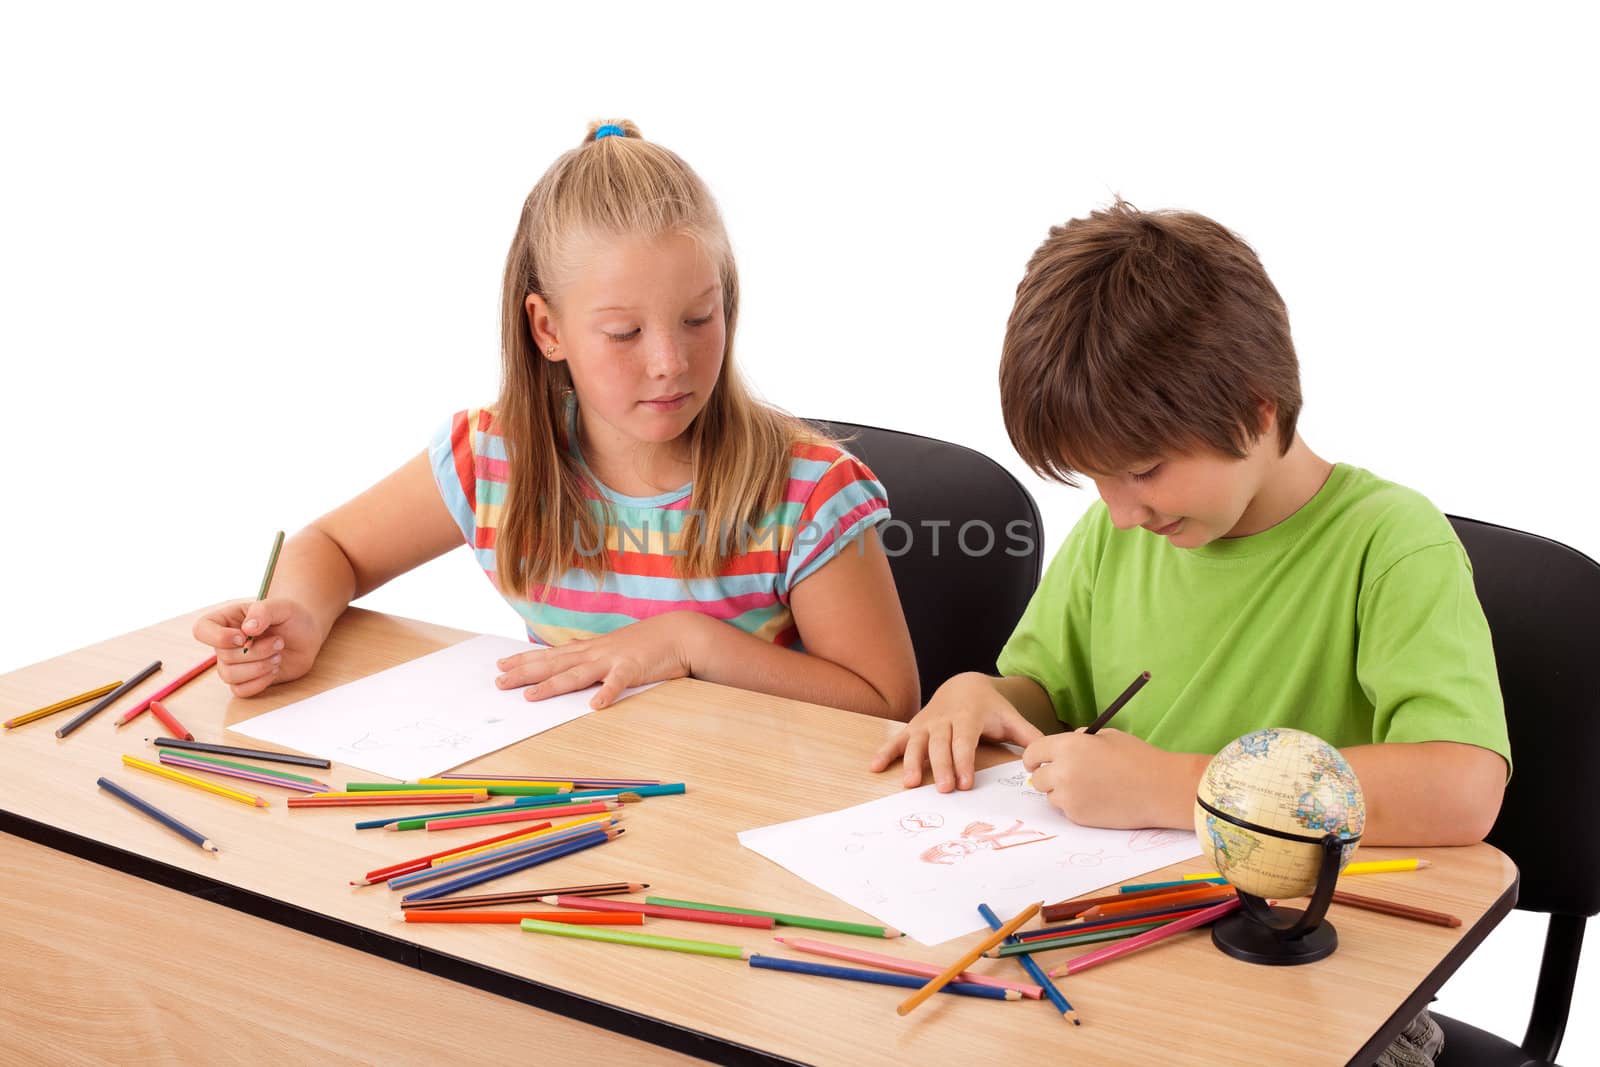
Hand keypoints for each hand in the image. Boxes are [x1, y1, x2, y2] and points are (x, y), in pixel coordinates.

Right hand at [192, 598, 324, 696]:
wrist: (306, 636)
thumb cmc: (291, 618)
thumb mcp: (282, 606)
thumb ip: (263, 611)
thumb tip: (248, 629)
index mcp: (226, 620)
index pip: (201, 630)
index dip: (218, 637)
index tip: (244, 636)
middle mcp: (225, 644)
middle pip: (223, 656)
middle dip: (256, 651)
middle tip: (279, 642)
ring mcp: (234, 663)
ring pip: (229, 675)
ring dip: (258, 668)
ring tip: (278, 656)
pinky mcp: (246, 680)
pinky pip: (240, 690)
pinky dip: (259, 682)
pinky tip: (274, 670)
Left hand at [494, 612, 702, 708]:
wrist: (679, 633)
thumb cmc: (646, 645)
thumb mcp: (614, 650)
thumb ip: (593, 659)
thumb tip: (572, 668)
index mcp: (590, 650)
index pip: (550, 654)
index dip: (524, 659)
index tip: (501, 664)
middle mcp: (596, 653)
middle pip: (554, 664)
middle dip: (525, 673)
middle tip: (499, 682)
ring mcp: (613, 660)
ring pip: (577, 674)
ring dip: (553, 685)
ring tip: (532, 696)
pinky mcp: (634, 669)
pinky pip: (618, 683)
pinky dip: (607, 693)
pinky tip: (595, 706)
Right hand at [869, 673, 1044, 791]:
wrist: (964, 684)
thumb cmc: (990, 708)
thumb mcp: (1010, 717)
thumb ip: (1028, 735)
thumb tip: (1049, 752)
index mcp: (969, 717)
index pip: (965, 741)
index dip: (964, 761)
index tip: (965, 783)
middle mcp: (944, 719)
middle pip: (940, 744)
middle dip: (940, 767)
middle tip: (944, 789)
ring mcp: (926, 723)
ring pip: (917, 742)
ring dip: (911, 762)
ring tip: (909, 784)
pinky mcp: (914, 727)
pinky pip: (897, 740)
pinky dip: (886, 752)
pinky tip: (875, 768)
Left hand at [1023, 728, 1196, 827]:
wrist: (1159, 788)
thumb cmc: (1138, 758)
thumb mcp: (1106, 736)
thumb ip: (1079, 740)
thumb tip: (1064, 746)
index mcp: (1067, 746)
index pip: (1033, 753)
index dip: (1033, 758)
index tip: (1036, 762)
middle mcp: (1063, 772)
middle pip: (1038, 778)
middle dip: (1048, 776)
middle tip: (1066, 776)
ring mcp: (1069, 797)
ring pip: (1051, 796)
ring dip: (1062, 792)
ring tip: (1089, 787)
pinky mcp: (1078, 816)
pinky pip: (1067, 810)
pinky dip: (1076, 805)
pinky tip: (1097, 799)